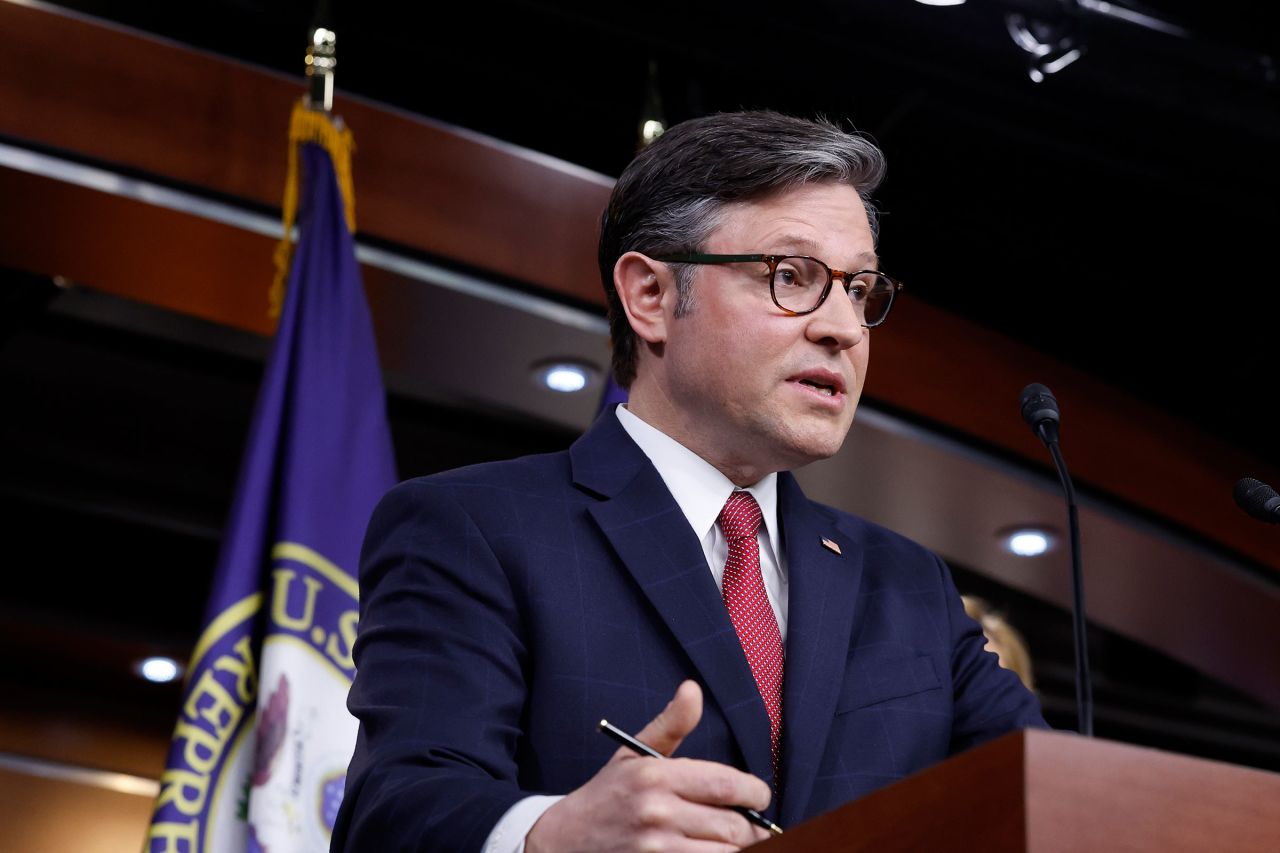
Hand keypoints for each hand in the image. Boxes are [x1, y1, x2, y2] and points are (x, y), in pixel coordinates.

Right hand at [525, 680, 771, 852]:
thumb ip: (670, 724)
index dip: (755, 793)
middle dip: (752, 827)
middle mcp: (657, 812)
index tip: (760, 797)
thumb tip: (693, 689)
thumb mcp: (633, 753)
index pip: (726, 785)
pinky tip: (714, 850)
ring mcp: (656, 848)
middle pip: (732, 825)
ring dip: (739, 849)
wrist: (563, 840)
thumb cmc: (607, 794)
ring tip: (739, 841)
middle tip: (755, 825)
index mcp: (656, 775)